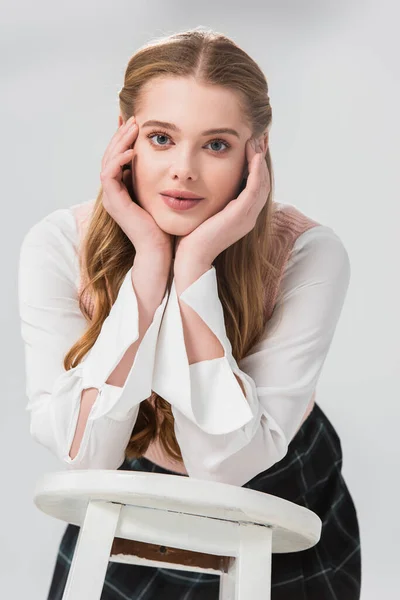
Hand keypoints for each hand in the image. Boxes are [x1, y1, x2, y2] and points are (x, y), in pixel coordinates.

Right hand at [100, 115, 173, 256]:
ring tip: (133, 127)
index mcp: (122, 190)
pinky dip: (119, 160)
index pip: (118, 157)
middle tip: (132, 118)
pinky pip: (109, 175)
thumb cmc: (165, 225)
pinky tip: (132, 150)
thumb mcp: (162, 194)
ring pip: (107, 161)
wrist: (161, 250)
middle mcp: (114, 193)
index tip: (136, 122)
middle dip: (121, 135)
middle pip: (110, 155)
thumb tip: (170, 159)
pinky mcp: (114, 203)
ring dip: (119, 142)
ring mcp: (112, 198)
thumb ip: (160, 178)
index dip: (124, 138)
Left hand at [173, 137, 269, 267]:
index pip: (255, 186)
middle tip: (256, 139)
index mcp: (242, 216)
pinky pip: (255, 188)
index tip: (249, 147)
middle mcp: (249, 216)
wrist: (190, 257)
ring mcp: (247, 216)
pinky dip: (256, 171)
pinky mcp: (241, 215)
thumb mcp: (204, 213)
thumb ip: (209, 200)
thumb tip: (201, 184)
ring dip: (260, 161)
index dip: (254, 166)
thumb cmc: (191, 237)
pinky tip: (253, 156)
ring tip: (255, 142)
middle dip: (260, 159)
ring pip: (262, 183)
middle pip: (263, 182)